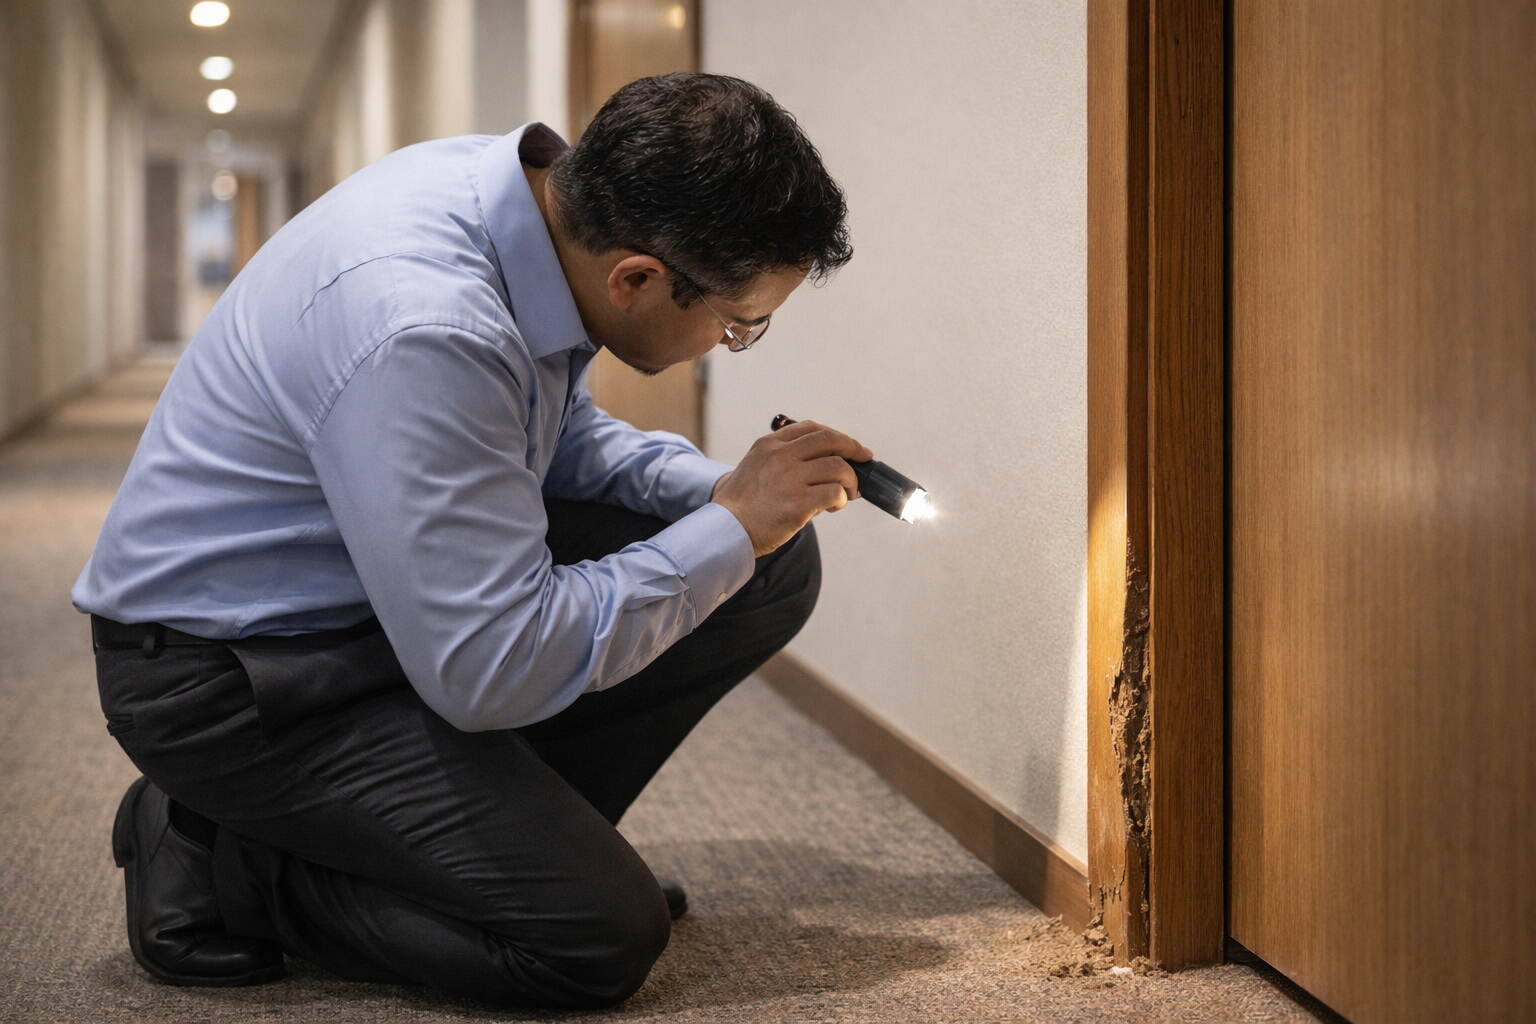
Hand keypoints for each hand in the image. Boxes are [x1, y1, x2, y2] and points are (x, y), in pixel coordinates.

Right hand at [711, 419, 874, 556]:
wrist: (726, 530)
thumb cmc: (743, 505)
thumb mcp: (756, 468)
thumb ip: (784, 460)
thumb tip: (829, 465)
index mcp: (769, 445)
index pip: (810, 428)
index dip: (836, 435)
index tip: (849, 446)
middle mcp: (780, 456)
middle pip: (830, 441)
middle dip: (853, 449)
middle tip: (864, 460)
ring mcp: (790, 478)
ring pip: (839, 467)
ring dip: (850, 480)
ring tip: (847, 493)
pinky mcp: (799, 503)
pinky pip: (835, 492)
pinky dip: (841, 499)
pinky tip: (835, 506)